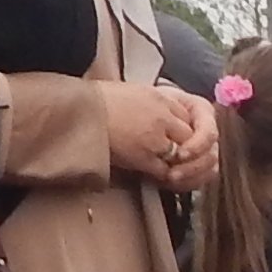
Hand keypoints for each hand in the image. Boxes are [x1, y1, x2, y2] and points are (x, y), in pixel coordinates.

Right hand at [103, 78, 219, 187]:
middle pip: (191, 137)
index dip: (188, 131)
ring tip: (174, 170)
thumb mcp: (132, 93)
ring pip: (182, 155)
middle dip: (190, 149)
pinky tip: (162, 178)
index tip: (184, 140)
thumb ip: (153, 104)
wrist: (79, 112)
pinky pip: (165, 171)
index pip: (189, 116)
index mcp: (160, 97)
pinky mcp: (144, 156)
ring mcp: (155, 137)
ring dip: (181, 165)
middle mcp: (162, 116)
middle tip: (184, 159)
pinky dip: (167, 177)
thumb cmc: (97, 102)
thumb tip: (162, 117)